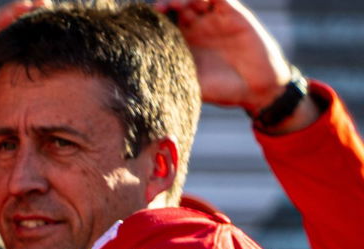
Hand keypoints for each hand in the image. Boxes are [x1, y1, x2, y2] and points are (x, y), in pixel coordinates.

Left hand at [155, 0, 291, 113]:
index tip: (144, 24)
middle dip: (165, 6)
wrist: (257, 88)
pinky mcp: (232, 13)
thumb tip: (141, 80)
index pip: (163, 27)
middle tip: (159, 9)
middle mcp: (197, 29)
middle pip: (175, 8)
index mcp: (183, 44)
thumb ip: (171, 76)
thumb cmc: (223, 90)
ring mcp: (213, 19)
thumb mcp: (191, 85)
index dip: (153, 22)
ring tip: (176, 4)